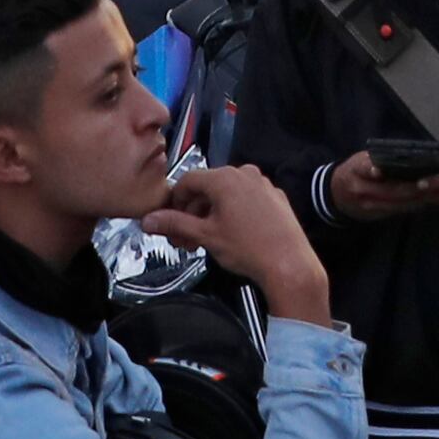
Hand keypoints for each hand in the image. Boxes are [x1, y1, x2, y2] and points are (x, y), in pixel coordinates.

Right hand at [136, 161, 330, 325]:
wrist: (290, 264)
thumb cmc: (247, 248)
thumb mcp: (205, 236)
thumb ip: (175, 224)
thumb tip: (148, 220)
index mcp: (224, 178)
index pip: (188, 180)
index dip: (174, 201)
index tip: (170, 221)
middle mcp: (245, 174)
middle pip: (208, 187)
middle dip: (193, 212)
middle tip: (186, 239)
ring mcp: (263, 185)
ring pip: (228, 194)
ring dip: (212, 213)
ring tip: (208, 240)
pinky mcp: (276, 198)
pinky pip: (247, 199)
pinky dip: (234, 212)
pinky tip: (234, 236)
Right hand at [322, 158, 435, 223]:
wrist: (334, 195)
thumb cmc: (353, 172)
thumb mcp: (359, 160)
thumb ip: (377, 159)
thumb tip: (403, 160)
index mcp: (356, 171)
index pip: (366, 168)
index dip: (377, 170)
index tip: (389, 170)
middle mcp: (361, 190)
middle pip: (390, 191)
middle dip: (413, 188)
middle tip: (431, 183)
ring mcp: (368, 206)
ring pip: (396, 204)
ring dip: (416, 199)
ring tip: (433, 192)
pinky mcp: (375, 216)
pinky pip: (396, 211)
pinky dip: (411, 205)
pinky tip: (423, 200)